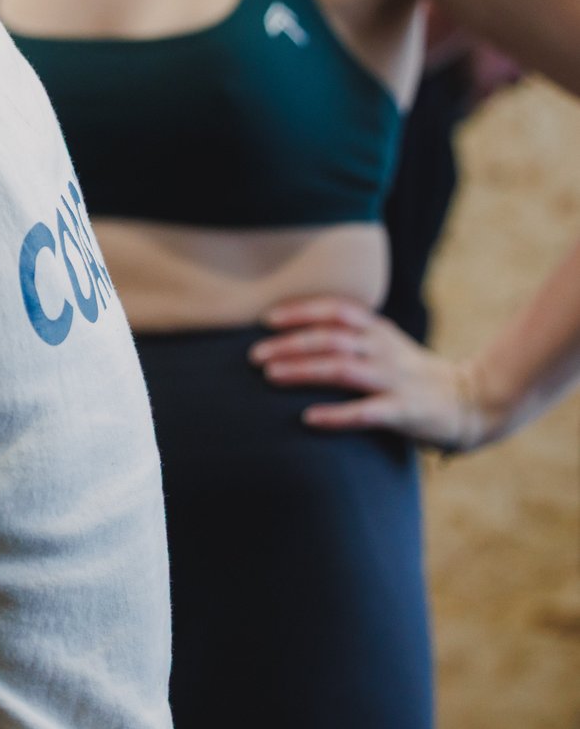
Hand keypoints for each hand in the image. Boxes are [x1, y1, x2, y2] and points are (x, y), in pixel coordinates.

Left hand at [251, 297, 501, 450]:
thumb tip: (293, 331)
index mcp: (379, 331)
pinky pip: (366, 412)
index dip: (301, 311)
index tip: (266, 319)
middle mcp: (384, 351)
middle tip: (254, 354)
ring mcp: (395, 380)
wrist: (473, 403)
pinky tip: (309, 418)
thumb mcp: (386, 344)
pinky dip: (336, 415)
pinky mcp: (405, 412)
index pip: (336, 310)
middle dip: (290, 343)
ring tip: (271, 374)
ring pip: (342, 369)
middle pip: (331, 339)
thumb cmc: (413, 374)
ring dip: (303, 371)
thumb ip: (350, 335)